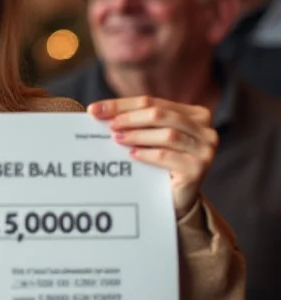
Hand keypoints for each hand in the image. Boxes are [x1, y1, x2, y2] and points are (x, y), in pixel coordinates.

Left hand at [88, 96, 217, 217]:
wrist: (177, 197)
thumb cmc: (161, 162)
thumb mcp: (149, 137)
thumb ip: (135, 121)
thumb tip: (98, 111)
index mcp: (194, 114)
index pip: (152, 102)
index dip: (122, 104)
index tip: (94, 109)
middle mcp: (205, 129)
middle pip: (160, 115)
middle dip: (129, 118)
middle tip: (108, 125)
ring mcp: (205, 149)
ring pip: (167, 134)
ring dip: (138, 135)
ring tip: (117, 139)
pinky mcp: (199, 168)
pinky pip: (168, 156)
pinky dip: (147, 154)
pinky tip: (132, 155)